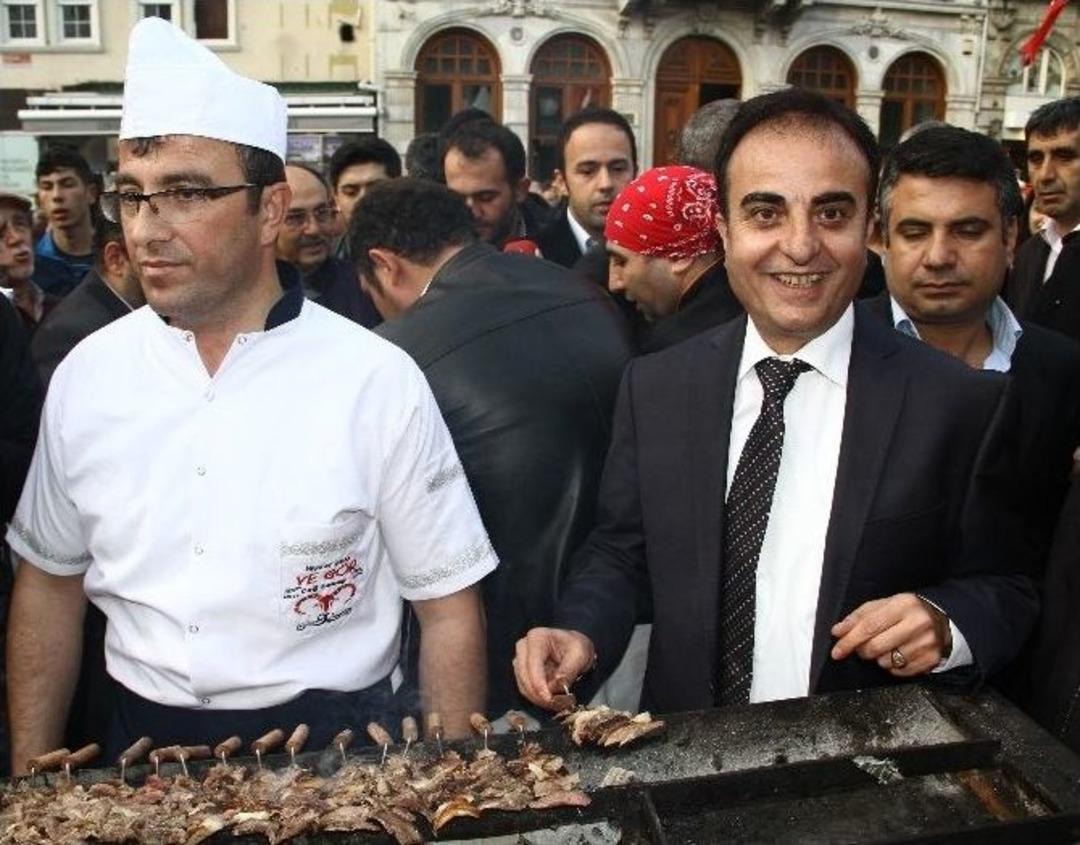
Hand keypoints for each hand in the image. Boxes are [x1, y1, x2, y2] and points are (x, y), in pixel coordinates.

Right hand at [513, 627, 595, 709]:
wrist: (574, 647)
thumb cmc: (576, 647)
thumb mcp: (579, 655)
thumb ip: (568, 670)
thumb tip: (556, 685)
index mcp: (537, 637)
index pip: (533, 663)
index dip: (538, 683)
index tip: (548, 698)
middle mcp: (524, 647)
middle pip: (524, 676)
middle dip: (538, 694)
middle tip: (555, 704)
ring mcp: (521, 660)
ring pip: (523, 685)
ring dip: (538, 698)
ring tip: (557, 703)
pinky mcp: (522, 672)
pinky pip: (526, 690)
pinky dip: (538, 698)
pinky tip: (552, 701)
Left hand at [830, 593, 949, 676]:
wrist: (943, 620)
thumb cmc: (907, 611)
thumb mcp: (884, 606)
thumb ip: (859, 617)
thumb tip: (838, 632)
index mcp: (903, 605)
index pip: (869, 626)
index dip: (849, 640)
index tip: (837, 651)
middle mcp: (917, 624)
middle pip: (876, 646)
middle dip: (861, 651)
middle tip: (861, 647)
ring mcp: (926, 643)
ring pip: (886, 662)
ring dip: (878, 658)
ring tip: (886, 646)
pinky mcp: (931, 660)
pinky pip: (899, 672)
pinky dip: (892, 666)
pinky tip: (898, 654)